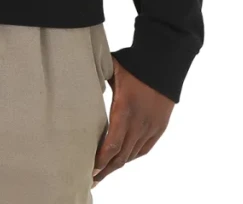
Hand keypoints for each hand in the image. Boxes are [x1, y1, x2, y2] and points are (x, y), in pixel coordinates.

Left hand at [92, 57, 173, 185]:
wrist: (164, 63)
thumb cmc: (135, 64)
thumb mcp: (112, 70)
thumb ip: (96, 79)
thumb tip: (77, 81)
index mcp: (124, 110)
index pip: (111, 145)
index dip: (101, 160)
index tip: (90, 169)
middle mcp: (139, 123)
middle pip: (121, 156)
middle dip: (105, 169)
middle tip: (92, 178)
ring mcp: (150, 127)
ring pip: (132, 154)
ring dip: (118, 165)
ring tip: (104, 172)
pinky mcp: (159, 127)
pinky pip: (144, 149)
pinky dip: (132, 156)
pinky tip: (123, 160)